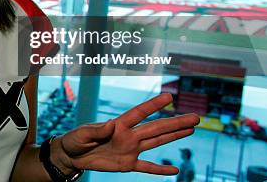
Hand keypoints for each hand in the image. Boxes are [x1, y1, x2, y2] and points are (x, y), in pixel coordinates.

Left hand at [54, 94, 199, 174]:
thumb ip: (96, 129)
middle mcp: (128, 135)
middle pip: (156, 127)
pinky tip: (174, 170)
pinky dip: (160, 169)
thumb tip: (111, 123)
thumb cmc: (74, 140)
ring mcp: (130, 149)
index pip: (139, 113)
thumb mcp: (81, 134)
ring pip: (156, 142)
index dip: (153, 105)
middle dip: (175, 122)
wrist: (72, 156)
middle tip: (195, 117)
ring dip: (174, 137)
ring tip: (191, 129)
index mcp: (118, 124)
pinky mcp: (127, 164)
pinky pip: (147, 167)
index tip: (169, 96)